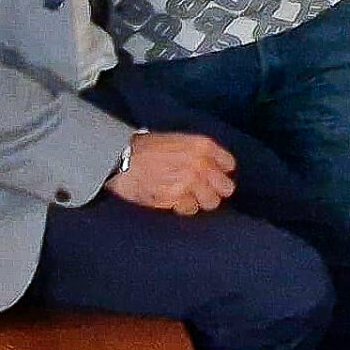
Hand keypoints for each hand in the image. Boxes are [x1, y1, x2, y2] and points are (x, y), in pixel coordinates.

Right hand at [106, 131, 235, 213]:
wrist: (120, 158)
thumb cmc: (145, 147)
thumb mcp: (178, 140)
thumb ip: (198, 152)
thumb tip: (213, 165)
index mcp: (202, 146)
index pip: (228, 164)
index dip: (221, 171)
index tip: (214, 175)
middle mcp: (201, 164)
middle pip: (226, 188)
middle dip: (215, 190)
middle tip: (202, 190)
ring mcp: (189, 182)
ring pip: (211, 202)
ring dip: (200, 201)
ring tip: (187, 196)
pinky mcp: (176, 198)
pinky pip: (190, 209)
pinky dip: (183, 207)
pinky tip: (174, 200)